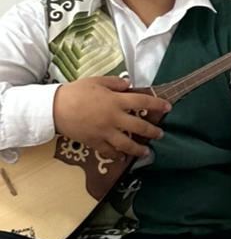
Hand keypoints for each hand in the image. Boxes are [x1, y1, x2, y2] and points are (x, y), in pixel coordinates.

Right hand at [52, 77, 169, 159]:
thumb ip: (115, 83)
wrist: (54, 109)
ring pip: (126, 144)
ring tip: (146, 152)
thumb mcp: (96, 81)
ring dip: (138, 149)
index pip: (142, 103)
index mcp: (116, 101)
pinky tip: (122, 157)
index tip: (168, 107)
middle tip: (160, 134)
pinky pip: (109, 151)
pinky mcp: (95, 142)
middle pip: (139, 127)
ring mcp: (105, 132)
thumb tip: (128, 85)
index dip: (157, 105)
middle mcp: (114, 118)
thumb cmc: (76, 92)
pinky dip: (117, 155)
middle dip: (152, 131)